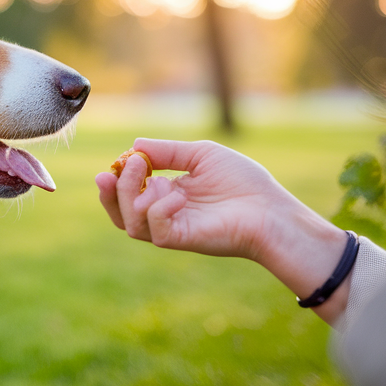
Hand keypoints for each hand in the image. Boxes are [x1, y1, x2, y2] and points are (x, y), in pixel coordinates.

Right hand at [95, 138, 351, 323]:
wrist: (272, 211)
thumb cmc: (244, 183)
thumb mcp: (201, 155)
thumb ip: (167, 151)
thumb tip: (134, 145)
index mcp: (167, 194)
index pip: (129, 191)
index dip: (118, 177)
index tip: (122, 158)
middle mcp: (164, 213)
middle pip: (120, 211)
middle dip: (113, 189)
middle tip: (124, 166)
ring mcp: (172, 228)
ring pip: (129, 223)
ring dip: (128, 195)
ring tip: (147, 174)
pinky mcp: (182, 239)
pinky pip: (154, 230)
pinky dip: (157, 209)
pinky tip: (178, 196)